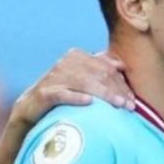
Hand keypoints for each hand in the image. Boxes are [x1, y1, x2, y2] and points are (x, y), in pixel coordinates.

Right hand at [10, 49, 134, 128]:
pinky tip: (89, 102)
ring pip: (84, 83)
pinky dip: (76, 97)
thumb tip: (121, 65)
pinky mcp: (44, 93)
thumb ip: (100, 69)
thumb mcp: (82, 79)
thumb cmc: (62, 93)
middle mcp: (65, 64)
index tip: (133, 99)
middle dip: (116, 90)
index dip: (121, 83)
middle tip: (130, 105)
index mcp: (76, 56)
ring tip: (118, 105)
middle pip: (97, 74)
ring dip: (104, 94)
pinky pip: (62, 94)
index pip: (105, 68)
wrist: (31, 107)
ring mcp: (53, 77)